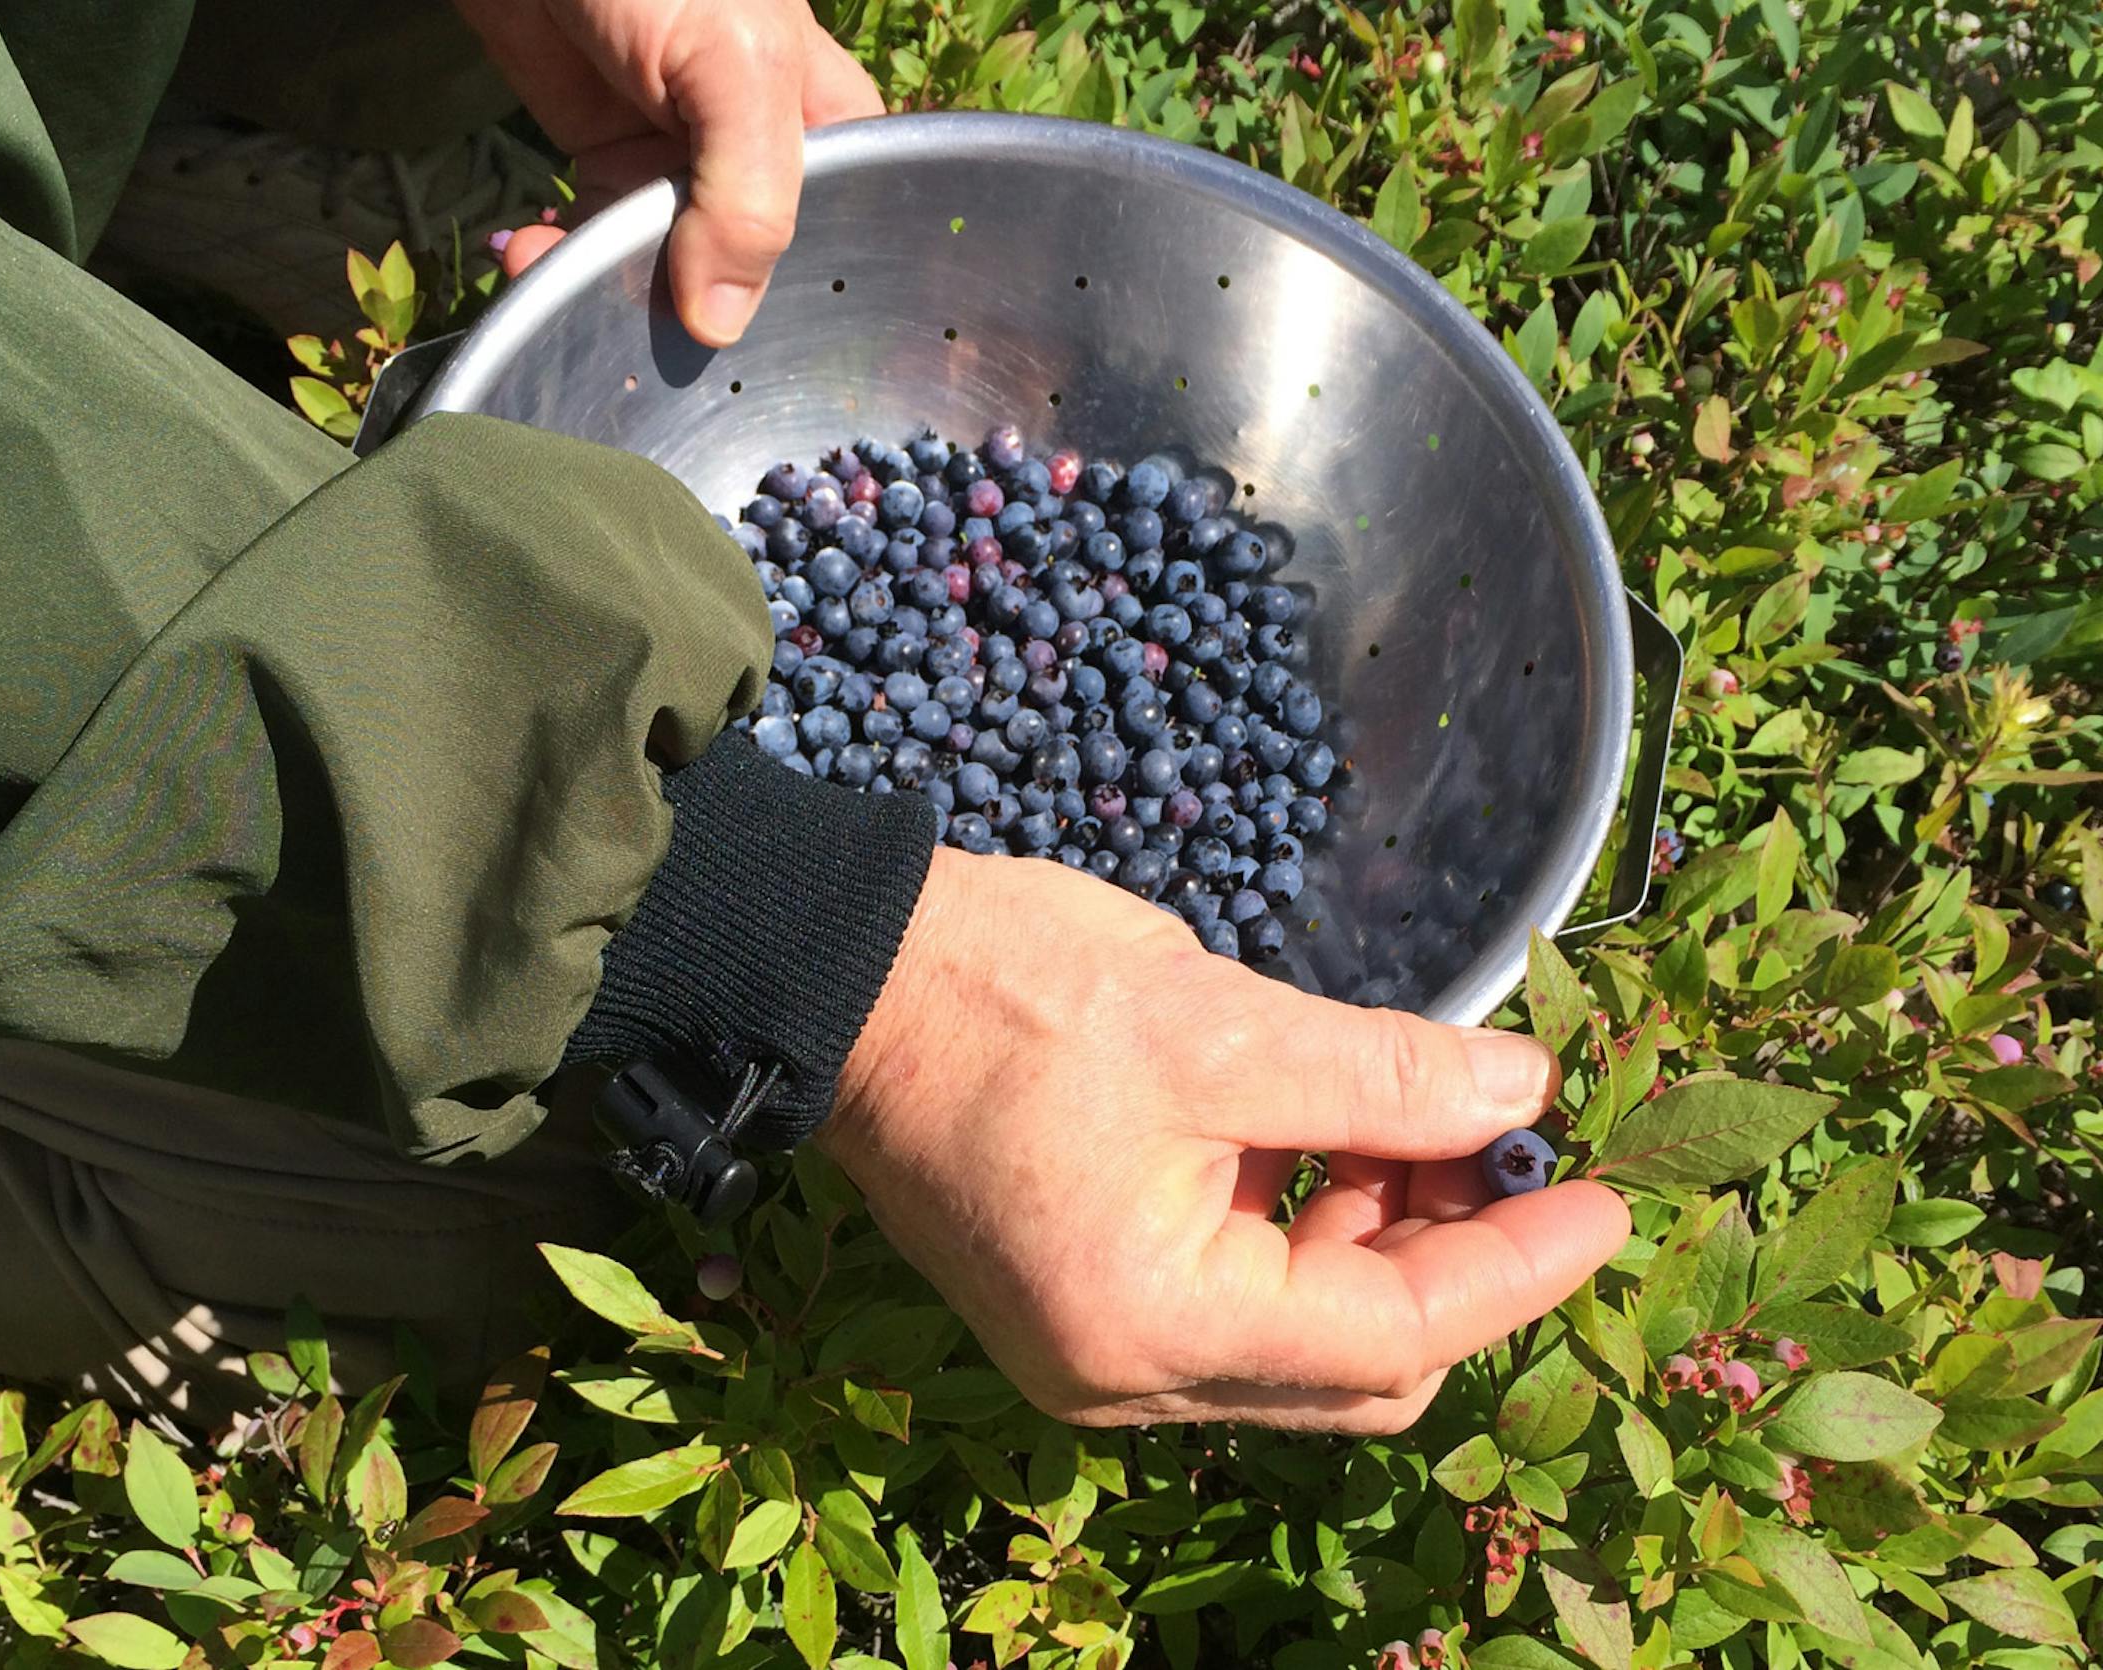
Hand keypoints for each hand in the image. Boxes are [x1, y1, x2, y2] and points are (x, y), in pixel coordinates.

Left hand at [455, 0, 883, 343]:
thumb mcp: (734, 61)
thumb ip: (748, 197)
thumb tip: (721, 327)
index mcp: (830, 134)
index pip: (846, 247)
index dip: (802, 306)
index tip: (744, 352)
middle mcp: (763, 161)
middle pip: (748, 277)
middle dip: (690, 316)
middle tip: (633, 336)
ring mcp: (682, 167)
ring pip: (664, 274)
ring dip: (606, 295)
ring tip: (552, 282)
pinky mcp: (606, 163)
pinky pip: (596, 245)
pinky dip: (558, 263)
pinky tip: (528, 254)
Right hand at [825, 849, 1630, 1432]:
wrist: (839, 978)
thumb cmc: (1009, 991)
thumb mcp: (1218, 1023)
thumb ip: (1383, 1077)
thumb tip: (1517, 1095)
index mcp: (1154, 1324)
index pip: (1392, 1336)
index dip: (1514, 1268)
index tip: (1605, 1201)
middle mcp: (1122, 1373)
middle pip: (1351, 1363)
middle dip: (1451, 1260)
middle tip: (1517, 1155)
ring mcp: (1090, 1345)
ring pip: (1294, 1334)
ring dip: (1376, 1238)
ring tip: (1426, 1123)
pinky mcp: (1074, 1299)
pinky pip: (1228, 1299)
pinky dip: (1298, 1229)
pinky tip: (1333, 1137)